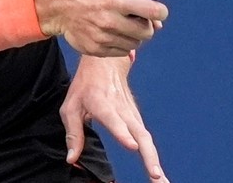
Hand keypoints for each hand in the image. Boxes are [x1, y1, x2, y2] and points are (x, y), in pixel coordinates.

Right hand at [34, 0, 167, 56]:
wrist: (58, 6)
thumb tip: (159, 20)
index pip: (153, 11)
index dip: (159, 11)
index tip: (157, 11)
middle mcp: (110, 20)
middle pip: (147, 32)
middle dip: (146, 25)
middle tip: (136, 19)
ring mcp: (102, 37)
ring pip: (135, 44)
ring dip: (133, 36)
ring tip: (121, 24)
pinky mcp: (96, 50)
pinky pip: (122, 52)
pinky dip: (121, 44)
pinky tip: (111, 32)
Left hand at [61, 55, 168, 181]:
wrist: (106, 63)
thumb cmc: (85, 85)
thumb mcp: (70, 107)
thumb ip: (73, 134)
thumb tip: (72, 158)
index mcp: (102, 103)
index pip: (114, 119)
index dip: (123, 133)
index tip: (132, 145)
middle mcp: (122, 109)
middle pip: (139, 134)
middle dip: (149, 156)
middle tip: (155, 176)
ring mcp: (132, 114)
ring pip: (146, 139)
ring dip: (155, 161)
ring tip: (161, 181)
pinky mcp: (137, 118)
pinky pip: (146, 140)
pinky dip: (153, 157)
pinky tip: (158, 174)